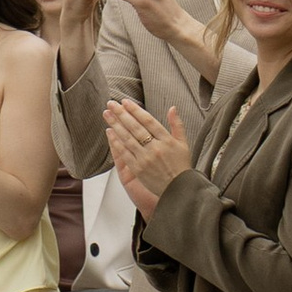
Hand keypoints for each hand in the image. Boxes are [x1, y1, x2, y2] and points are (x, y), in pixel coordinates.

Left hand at [106, 93, 193, 213]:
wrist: (179, 190)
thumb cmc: (181, 166)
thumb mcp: (184, 144)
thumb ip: (177, 125)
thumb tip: (172, 108)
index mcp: (167, 140)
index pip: (148, 121)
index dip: (135, 110)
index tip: (125, 101)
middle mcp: (155, 148)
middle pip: (135, 127)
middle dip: (121, 114)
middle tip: (111, 104)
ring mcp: (145, 159)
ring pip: (127, 138)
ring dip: (115, 125)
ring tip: (107, 114)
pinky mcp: (138, 169)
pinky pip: (124, 153)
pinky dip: (116, 142)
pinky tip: (109, 132)